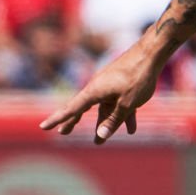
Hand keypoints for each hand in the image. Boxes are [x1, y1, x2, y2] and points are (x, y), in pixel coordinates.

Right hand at [39, 35, 167, 143]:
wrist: (152, 53)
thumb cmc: (138, 77)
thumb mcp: (127, 103)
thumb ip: (114, 120)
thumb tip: (100, 136)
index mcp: (94, 91)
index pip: (72, 109)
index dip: (58, 119)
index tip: (43, 127)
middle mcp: (98, 88)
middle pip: (83, 108)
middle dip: (74, 121)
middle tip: (63, 132)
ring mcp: (110, 86)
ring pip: (105, 109)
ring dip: (104, 124)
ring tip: (98, 141)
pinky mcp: (122, 85)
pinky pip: (119, 104)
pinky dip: (123, 116)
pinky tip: (131, 130)